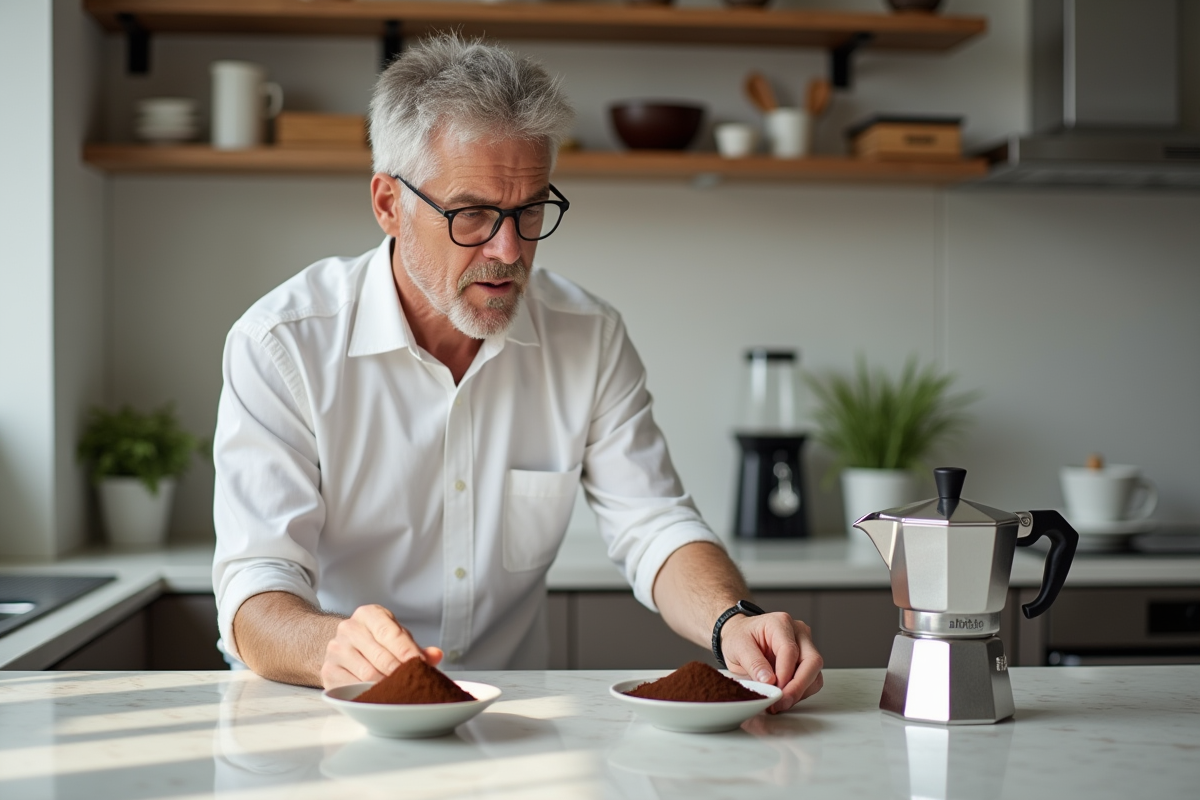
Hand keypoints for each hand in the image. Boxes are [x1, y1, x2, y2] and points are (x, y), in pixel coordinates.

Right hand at [320, 604, 442, 689]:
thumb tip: (436, 656)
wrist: (344, 646)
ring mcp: (336, 650)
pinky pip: (352, 687)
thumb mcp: (396, 636)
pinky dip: (368, 694)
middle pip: (379, 655)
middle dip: (399, 672)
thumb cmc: (376, 641)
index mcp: (368, 615)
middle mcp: (349, 628)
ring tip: (400, 692)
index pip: (389, 633)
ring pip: (367, 674)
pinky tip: (380, 696)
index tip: (420, 663)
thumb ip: (414, 647)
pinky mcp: (328, 671)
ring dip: (386, 685)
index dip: (406, 650)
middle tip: (413, 683)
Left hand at [719, 612, 823, 713]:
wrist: (740, 634)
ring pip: (815, 673)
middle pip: (812, 661)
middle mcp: (798, 632)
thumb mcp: (738, 647)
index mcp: (780, 623)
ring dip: (800, 692)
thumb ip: (753, 663)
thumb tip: (769, 681)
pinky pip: (812, 680)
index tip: (775, 691)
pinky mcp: (807, 661)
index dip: (784, 674)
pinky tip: (784, 697)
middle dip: (798, 686)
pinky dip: (800, 692)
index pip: (790, 650)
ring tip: (779, 702)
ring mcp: (805, 646)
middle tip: (781, 703)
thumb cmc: (740, 636)